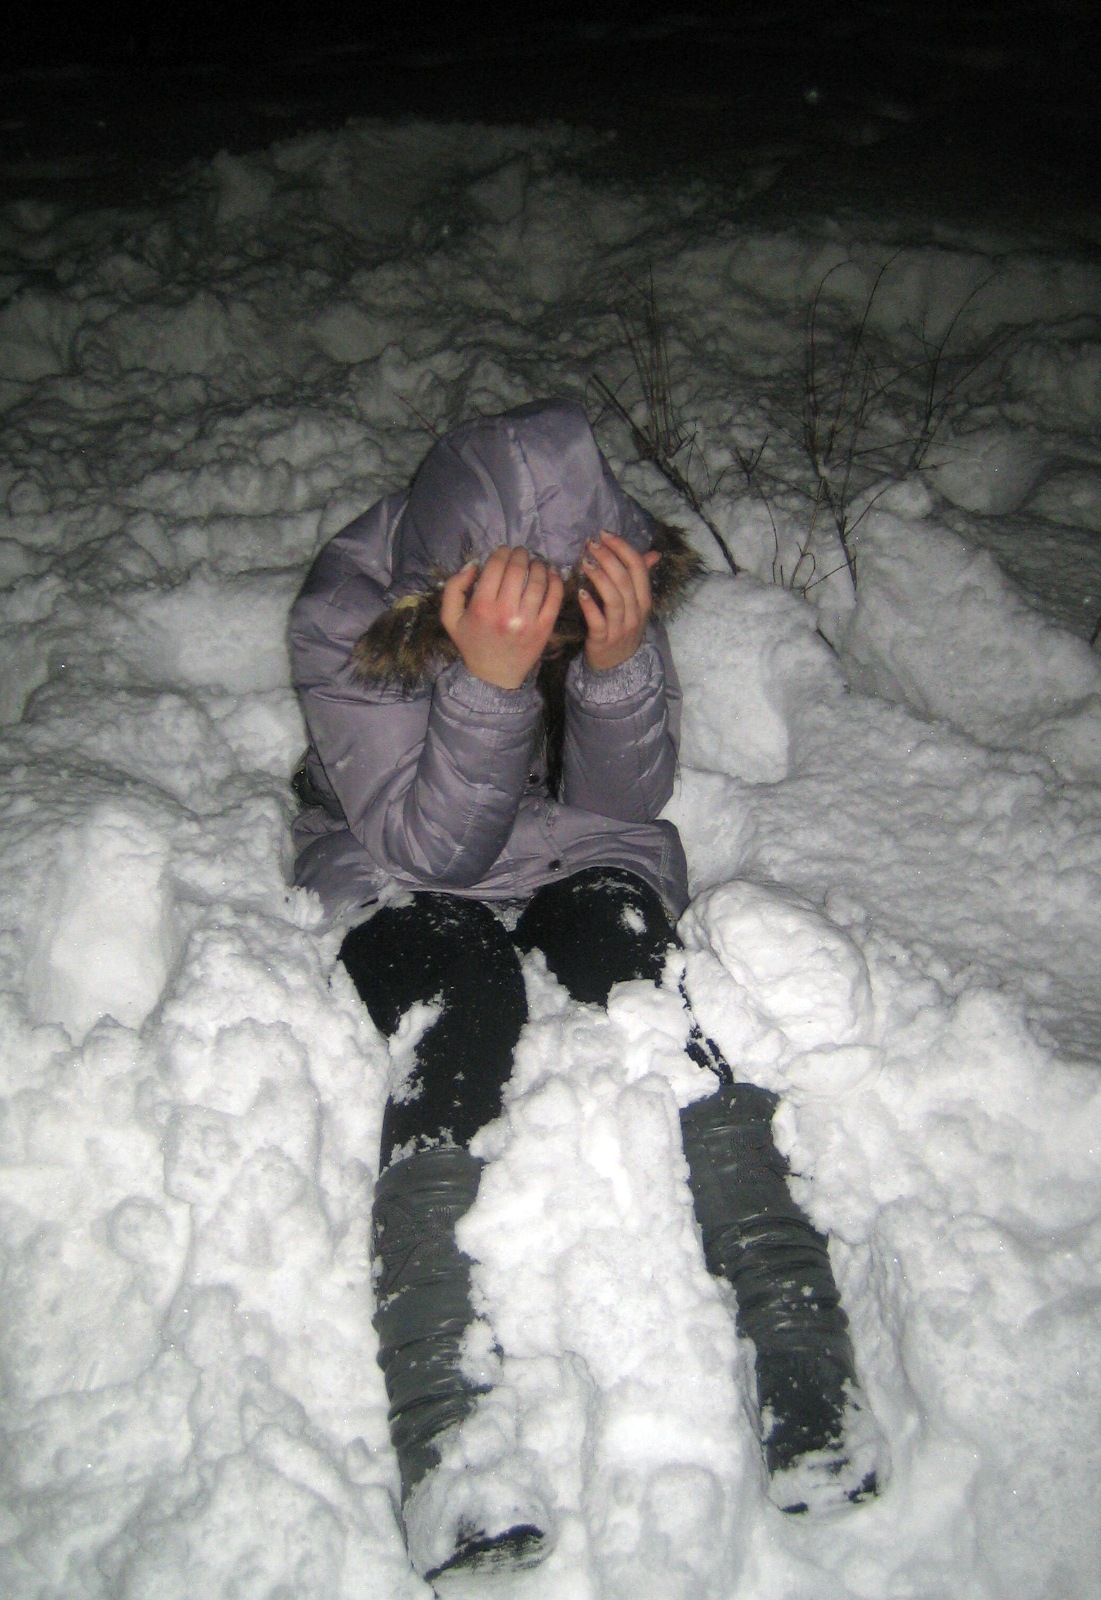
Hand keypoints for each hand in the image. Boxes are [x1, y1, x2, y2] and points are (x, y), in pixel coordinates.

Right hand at [440, 545, 563, 688]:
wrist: (495, 676)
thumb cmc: (472, 644)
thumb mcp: (451, 618)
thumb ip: (454, 588)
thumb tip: (474, 565)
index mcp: (482, 607)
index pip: (496, 566)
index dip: (502, 552)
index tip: (504, 550)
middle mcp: (506, 612)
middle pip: (518, 570)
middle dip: (520, 555)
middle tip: (521, 553)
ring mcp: (528, 620)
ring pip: (538, 580)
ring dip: (538, 565)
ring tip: (535, 563)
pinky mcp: (544, 628)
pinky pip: (554, 598)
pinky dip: (555, 581)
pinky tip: (552, 574)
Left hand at [577, 531, 660, 672]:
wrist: (617, 665)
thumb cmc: (624, 627)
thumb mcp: (637, 603)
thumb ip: (642, 577)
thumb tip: (654, 553)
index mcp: (644, 600)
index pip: (638, 568)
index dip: (622, 548)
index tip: (604, 534)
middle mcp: (636, 612)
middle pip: (624, 579)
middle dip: (607, 557)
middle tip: (591, 544)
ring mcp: (621, 627)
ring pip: (613, 598)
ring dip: (598, 577)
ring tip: (584, 562)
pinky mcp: (604, 640)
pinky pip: (598, 620)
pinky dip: (589, 605)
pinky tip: (580, 592)